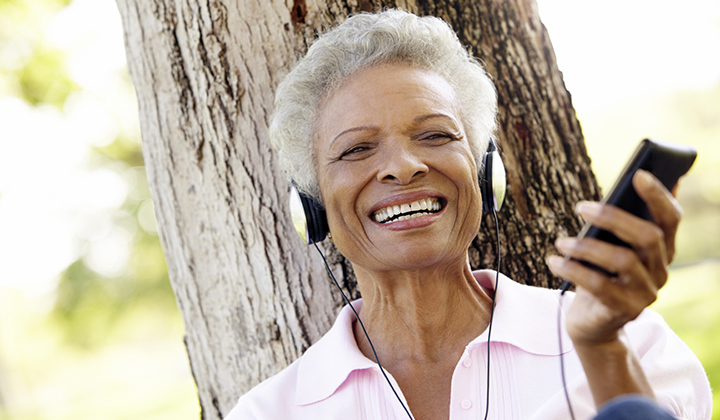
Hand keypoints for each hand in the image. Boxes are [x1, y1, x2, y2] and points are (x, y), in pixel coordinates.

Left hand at [547, 170, 682, 343]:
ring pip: (623, 260)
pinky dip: (572, 269)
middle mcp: (660, 271)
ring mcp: (645, 293)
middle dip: (612, 217)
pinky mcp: (625, 310)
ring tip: (561, 242)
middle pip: (648, 236)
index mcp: (661, 250)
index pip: (670, 218)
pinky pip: (599, 286)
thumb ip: (619, 222)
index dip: (658, 195)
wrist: (593, 325)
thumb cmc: (599, 276)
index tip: (638, 174)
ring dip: (586, 246)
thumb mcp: (609, 248)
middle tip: (580, 207)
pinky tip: (553, 261)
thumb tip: (631, 179)